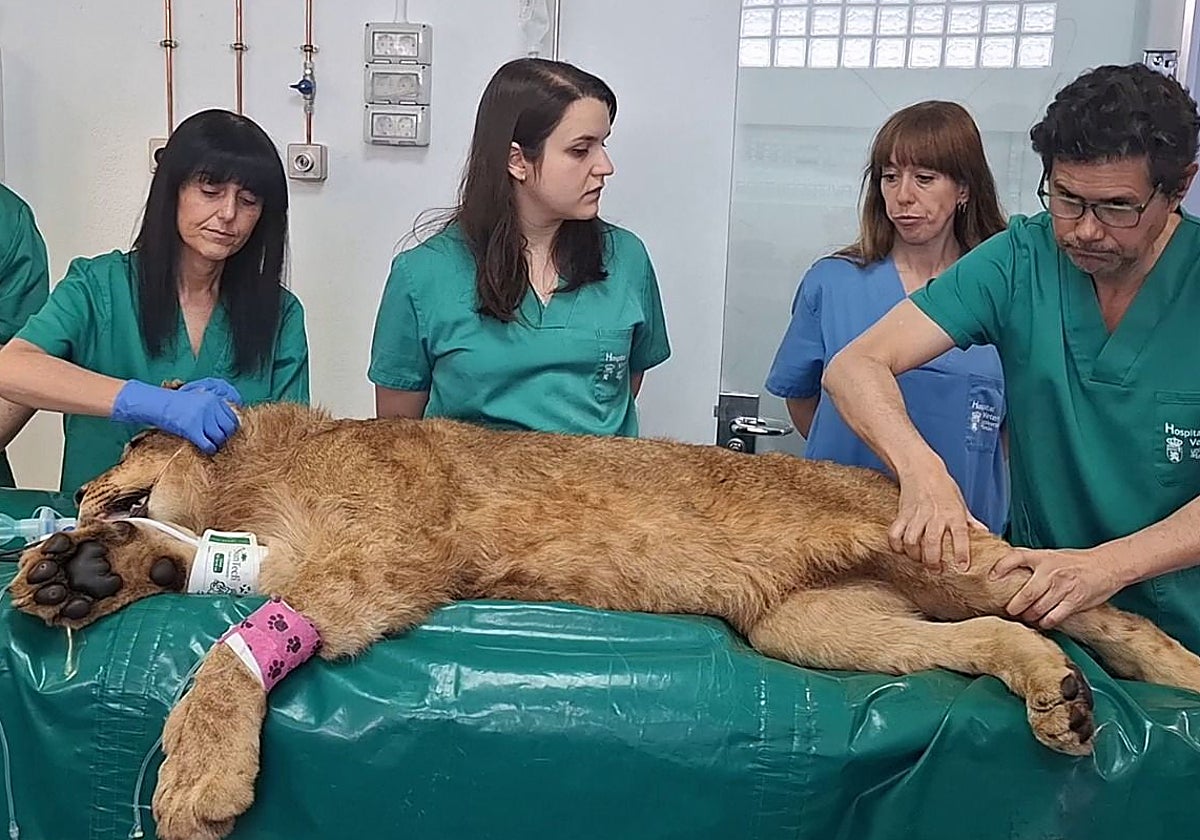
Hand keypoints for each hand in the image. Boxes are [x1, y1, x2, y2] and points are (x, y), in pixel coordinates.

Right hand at [111, 380, 238, 453]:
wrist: (155, 403)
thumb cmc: (175, 404)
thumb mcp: (198, 401)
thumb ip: (212, 410)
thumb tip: (227, 425)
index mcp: (213, 398)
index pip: (233, 416)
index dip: (230, 427)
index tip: (226, 432)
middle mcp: (210, 407)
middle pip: (229, 427)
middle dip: (226, 436)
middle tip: (219, 440)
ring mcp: (202, 418)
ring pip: (220, 437)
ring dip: (217, 443)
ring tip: (211, 445)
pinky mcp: (192, 429)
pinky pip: (208, 444)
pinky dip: (209, 449)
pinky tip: (206, 449)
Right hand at [889, 467, 985, 570]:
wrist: (921, 469)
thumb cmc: (943, 486)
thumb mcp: (960, 502)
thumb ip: (970, 521)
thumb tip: (984, 534)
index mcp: (953, 513)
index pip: (961, 535)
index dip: (962, 552)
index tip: (963, 567)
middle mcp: (935, 515)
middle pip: (932, 542)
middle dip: (933, 560)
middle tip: (935, 570)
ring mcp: (917, 515)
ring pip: (912, 540)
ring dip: (914, 554)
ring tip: (919, 560)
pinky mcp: (902, 514)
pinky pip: (895, 533)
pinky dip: (896, 545)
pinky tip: (901, 549)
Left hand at [989, 547, 1122, 628]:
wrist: (1109, 565)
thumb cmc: (1077, 562)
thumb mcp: (1052, 555)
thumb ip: (1033, 563)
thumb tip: (1009, 573)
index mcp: (1043, 557)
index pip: (1016, 557)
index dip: (1001, 567)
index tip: (991, 578)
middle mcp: (1051, 572)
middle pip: (1026, 594)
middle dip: (1014, 607)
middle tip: (1010, 611)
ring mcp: (1063, 587)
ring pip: (1038, 609)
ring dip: (1029, 617)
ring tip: (1025, 618)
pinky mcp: (1075, 601)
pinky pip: (1053, 617)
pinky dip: (1045, 622)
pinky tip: (1043, 622)